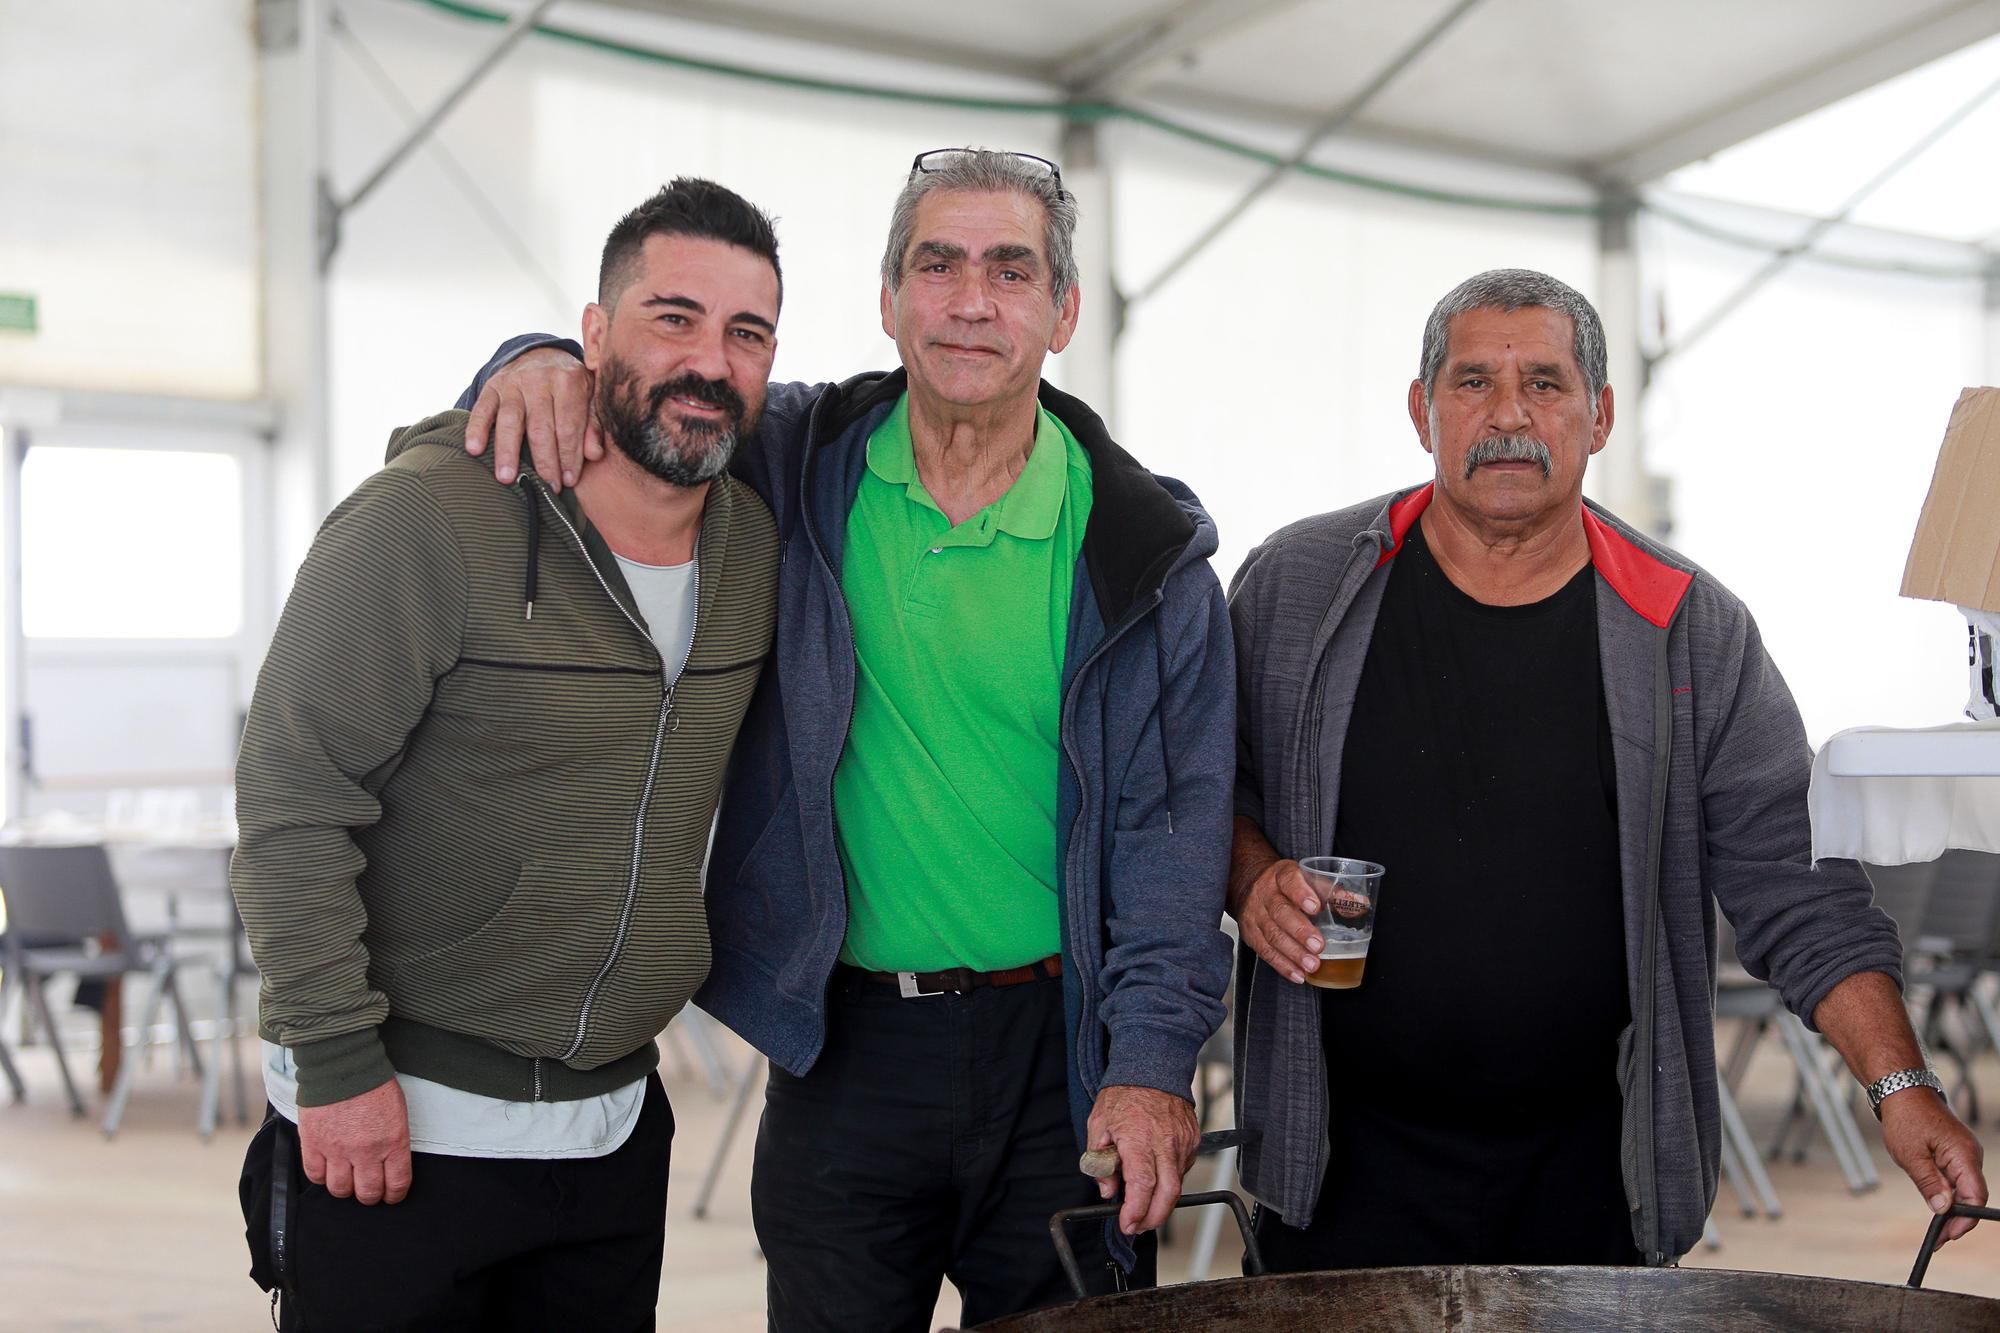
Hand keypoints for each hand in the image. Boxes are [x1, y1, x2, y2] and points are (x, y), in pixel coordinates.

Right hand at [298, 1078, 412, 1205]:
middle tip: (369, 1189)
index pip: (397, 1184)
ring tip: (347, 1179)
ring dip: (345, 1189)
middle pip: (367, 1193)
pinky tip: (328, 1169)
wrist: (343, 1064)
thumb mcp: (397, 1113)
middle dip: (370, 1196)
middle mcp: (366, 1151)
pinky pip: (315, 1175)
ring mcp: (337, 1150)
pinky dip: (322, 1177)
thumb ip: (394, 1141)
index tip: (391, 1195)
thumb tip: (390, 1163)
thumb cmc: (374, 1084)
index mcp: (393, 1141)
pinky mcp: (313, 1144)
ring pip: (340, 1190)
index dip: (394, 1195)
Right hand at [462, 346, 600, 490]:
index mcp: (568, 380)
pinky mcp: (492, 386)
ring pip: (510, 421)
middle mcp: (539, 379)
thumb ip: (593, 424)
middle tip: (546, 487)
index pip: (569, 425)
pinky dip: (476, 429)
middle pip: (540, 426)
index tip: (568, 480)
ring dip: (507, 452)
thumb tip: (594, 454)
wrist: (542, 355)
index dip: (569, 455)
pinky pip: (482, 409)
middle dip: (544, 460)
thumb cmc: (570, 386)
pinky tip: (474, 450)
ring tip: (507, 478)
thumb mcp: (589, 397)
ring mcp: (513, 382)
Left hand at [1084, 1085, 1198, 1235]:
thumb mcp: (1098, 1124)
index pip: (1142, 1185)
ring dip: (1161, 1200)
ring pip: (1178, 1184)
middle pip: (1169, 1194)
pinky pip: (1182, 1169)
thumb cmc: (1124, 1094)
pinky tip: (1155, 1176)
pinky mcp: (1193, 1142)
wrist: (1154, 1067)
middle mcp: (1166, 1143)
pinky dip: (1169, 1180)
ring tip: (1142, 1200)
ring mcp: (1183, 1143)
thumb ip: (1100, 1161)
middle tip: (1137, 1225)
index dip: (1136, 1211)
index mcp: (1139, 1139)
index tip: (1126, 1223)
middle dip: (1154, 1218)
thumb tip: (1107, 1190)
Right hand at [1232, 857, 1323, 983]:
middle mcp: (1265, 894)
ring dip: (1294, 953)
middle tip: (1318, 945)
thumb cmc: (1286, 885)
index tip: (1315, 907)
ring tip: (1312, 965)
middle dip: (1300, 931)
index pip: (1289, 881)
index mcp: (1281, 875)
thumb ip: (1331, 890)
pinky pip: (1265, 952)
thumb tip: (1359, 902)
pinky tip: (1298, 974)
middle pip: (1280, 912)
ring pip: (1272, 935)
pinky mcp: (1251, 934)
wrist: (1250, 886)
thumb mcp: (1306, 878)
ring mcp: (1255, 915)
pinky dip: (1283, 965)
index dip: (1301, 894)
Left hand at [1879, 1087, 1986, 1245]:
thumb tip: (1944, 1209)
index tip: (1949, 1234)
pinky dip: (1948, 1194)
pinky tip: (1938, 1207)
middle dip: (1957, 1219)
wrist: (1902, 1091)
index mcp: (1964, 1154)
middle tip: (1939, 1238)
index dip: (1965, 1218)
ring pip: (1964, 1189)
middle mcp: (1970, 1155)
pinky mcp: (1955, 1153)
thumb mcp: (1911, 1155)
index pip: (1975, 1195)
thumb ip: (1930, 1184)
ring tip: (1936, 1229)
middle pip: (1972, 1196)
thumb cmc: (1906, 1117)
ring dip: (1952, 1208)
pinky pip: (1957, 1179)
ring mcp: (1964, 1154)